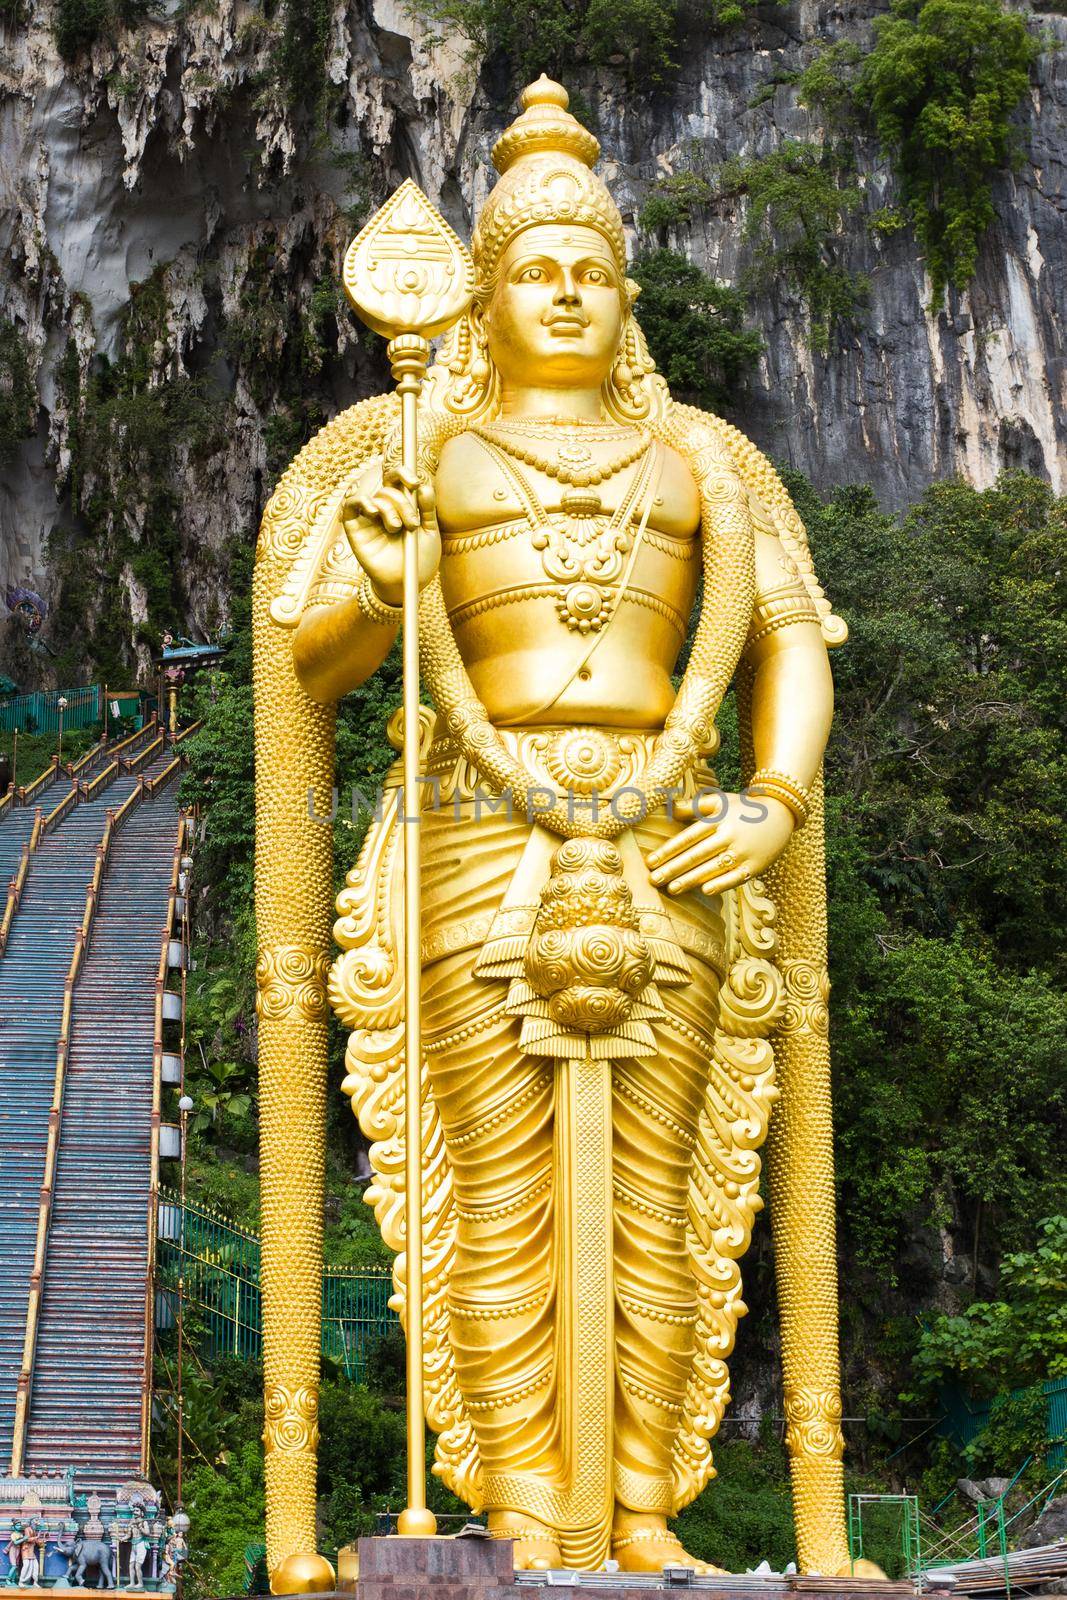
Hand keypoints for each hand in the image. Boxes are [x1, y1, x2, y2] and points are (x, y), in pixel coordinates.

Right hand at [342, 463, 439, 607]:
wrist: (406, 583)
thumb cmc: (419, 559)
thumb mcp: (429, 532)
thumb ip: (427, 509)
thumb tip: (424, 486)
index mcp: (401, 505)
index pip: (397, 479)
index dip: (404, 474)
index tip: (415, 483)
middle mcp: (384, 509)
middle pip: (388, 489)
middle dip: (403, 503)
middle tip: (412, 523)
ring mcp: (369, 518)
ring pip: (375, 497)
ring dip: (389, 509)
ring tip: (397, 528)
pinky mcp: (354, 528)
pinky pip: (350, 505)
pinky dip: (361, 502)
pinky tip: (373, 511)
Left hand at [646, 792, 794, 896]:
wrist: (781, 815)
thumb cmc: (743, 809)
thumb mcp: (719, 801)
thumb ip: (693, 806)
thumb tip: (669, 807)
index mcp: (717, 820)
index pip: (688, 838)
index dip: (668, 850)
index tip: (650, 862)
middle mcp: (729, 835)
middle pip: (697, 855)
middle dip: (673, 869)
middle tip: (654, 880)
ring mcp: (743, 852)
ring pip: (713, 868)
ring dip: (691, 879)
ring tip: (672, 889)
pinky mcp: (755, 865)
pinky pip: (736, 876)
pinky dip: (722, 883)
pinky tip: (705, 890)